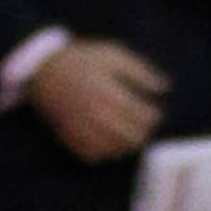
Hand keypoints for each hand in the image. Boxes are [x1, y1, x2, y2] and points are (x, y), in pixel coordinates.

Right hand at [27, 35, 167, 162]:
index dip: (152, 117)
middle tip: (147, 129)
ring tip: (133, 138)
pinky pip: (90, 155)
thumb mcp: (114, 56)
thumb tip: (164, 87)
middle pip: (127, 135)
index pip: (138, 114)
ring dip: (126, 146)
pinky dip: (105, 154)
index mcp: (107, 91)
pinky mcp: (69, 135)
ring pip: (111, 149)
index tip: (157, 114)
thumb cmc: (85, 60)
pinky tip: (112, 146)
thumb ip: (140, 72)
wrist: (46, 70)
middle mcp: (94, 112)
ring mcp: (80, 126)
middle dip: (142, 134)